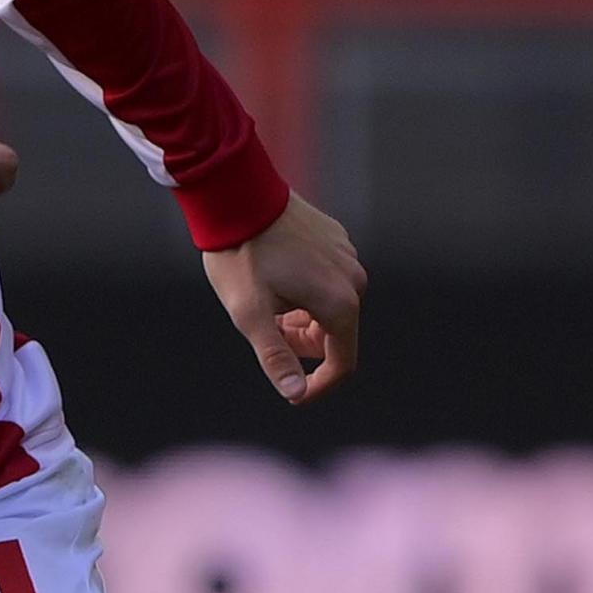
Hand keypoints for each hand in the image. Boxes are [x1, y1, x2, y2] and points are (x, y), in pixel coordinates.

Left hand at [203, 191, 364, 401]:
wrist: (238, 197)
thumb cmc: (240, 257)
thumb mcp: (249, 315)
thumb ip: (275, 357)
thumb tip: (296, 394)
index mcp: (340, 303)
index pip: (342, 362)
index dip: (319, 385)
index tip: (293, 394)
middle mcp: (354, 280)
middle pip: (335, 334)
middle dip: (301, 343)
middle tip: (265, 329)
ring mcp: (348, 256)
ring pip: (329, 307)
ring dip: (301, 317)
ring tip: (266, 300)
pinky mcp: (337, 240)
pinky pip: (327, 280)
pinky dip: (304, 291)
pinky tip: (275, 275)